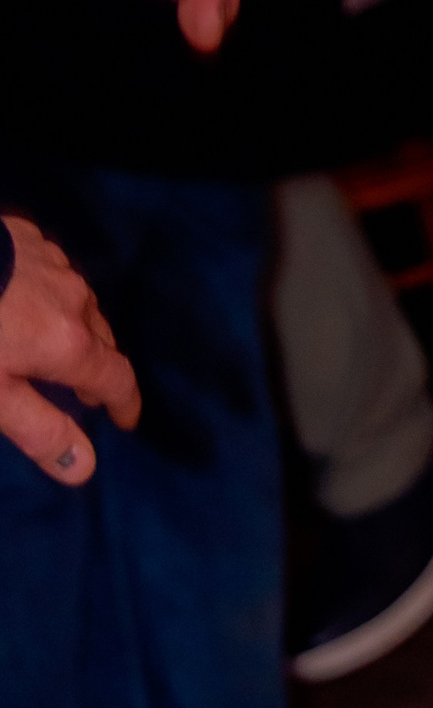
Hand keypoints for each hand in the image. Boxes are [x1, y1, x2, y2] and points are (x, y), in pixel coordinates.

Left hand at [0, 217, 139, 483]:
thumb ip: (41, 430)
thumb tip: (86, 468)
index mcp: (71, 344)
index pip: (116, 378)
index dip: (125, 403)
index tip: (126, 421)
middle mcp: (77, 301)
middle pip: (103, 339)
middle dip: (100, 366)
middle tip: (85, 391)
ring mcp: (58, 264)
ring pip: (81, 303)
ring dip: (78, 328)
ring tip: (58, 344)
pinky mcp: (33, 239)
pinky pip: (56, 273)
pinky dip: (53, 295)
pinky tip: (31, 299)